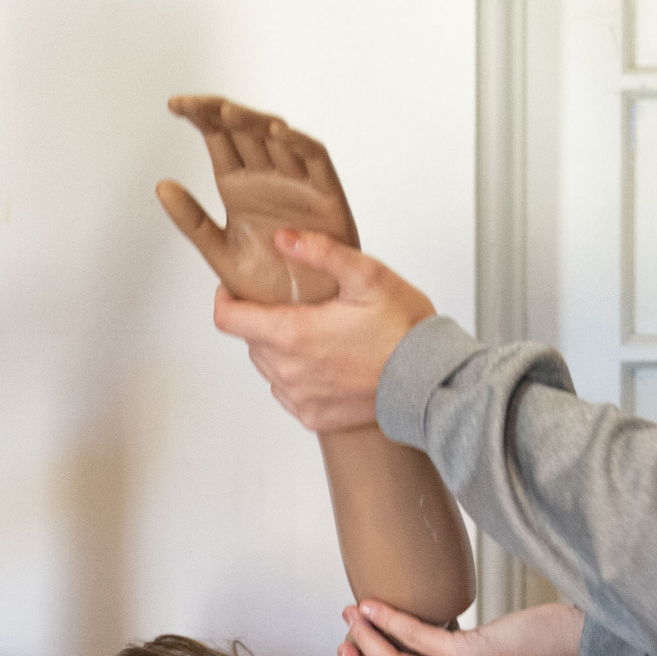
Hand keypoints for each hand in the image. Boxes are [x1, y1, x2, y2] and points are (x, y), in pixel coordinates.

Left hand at [157, 96, 360, 305]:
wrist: (303, 315)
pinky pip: (315, 161)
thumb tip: (162, 186)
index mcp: (238, 187)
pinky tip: (278, 133)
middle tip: (194, 104)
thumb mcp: (220, 253)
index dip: (200, 117)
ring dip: (254, 122)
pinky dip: (299, 144)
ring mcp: (297, 184)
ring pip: (276, 138)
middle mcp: (267, 178)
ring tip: (228, 113)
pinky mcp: (326, 196)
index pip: (218, 139)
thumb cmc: (268, 286)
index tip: (175, 105)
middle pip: (244, 130)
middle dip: (220, 112)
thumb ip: (192, 221)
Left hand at [206, 232, 436, 434]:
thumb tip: (283, 239)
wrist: (430, 382)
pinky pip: (289, 393)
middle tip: (298, 308)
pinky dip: (299, 377)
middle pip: (251, 341)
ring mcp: (299, 398)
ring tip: (317, 336)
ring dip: (281, 350)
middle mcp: (288, 372)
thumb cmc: (404, 330)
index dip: (226, 300)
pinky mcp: (313, 417)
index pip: (228, 320)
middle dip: (264, 321)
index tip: (236, 291)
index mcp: (292, 335)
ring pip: (269, 367)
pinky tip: (327, 364)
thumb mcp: (368, 275)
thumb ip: (321, 251)